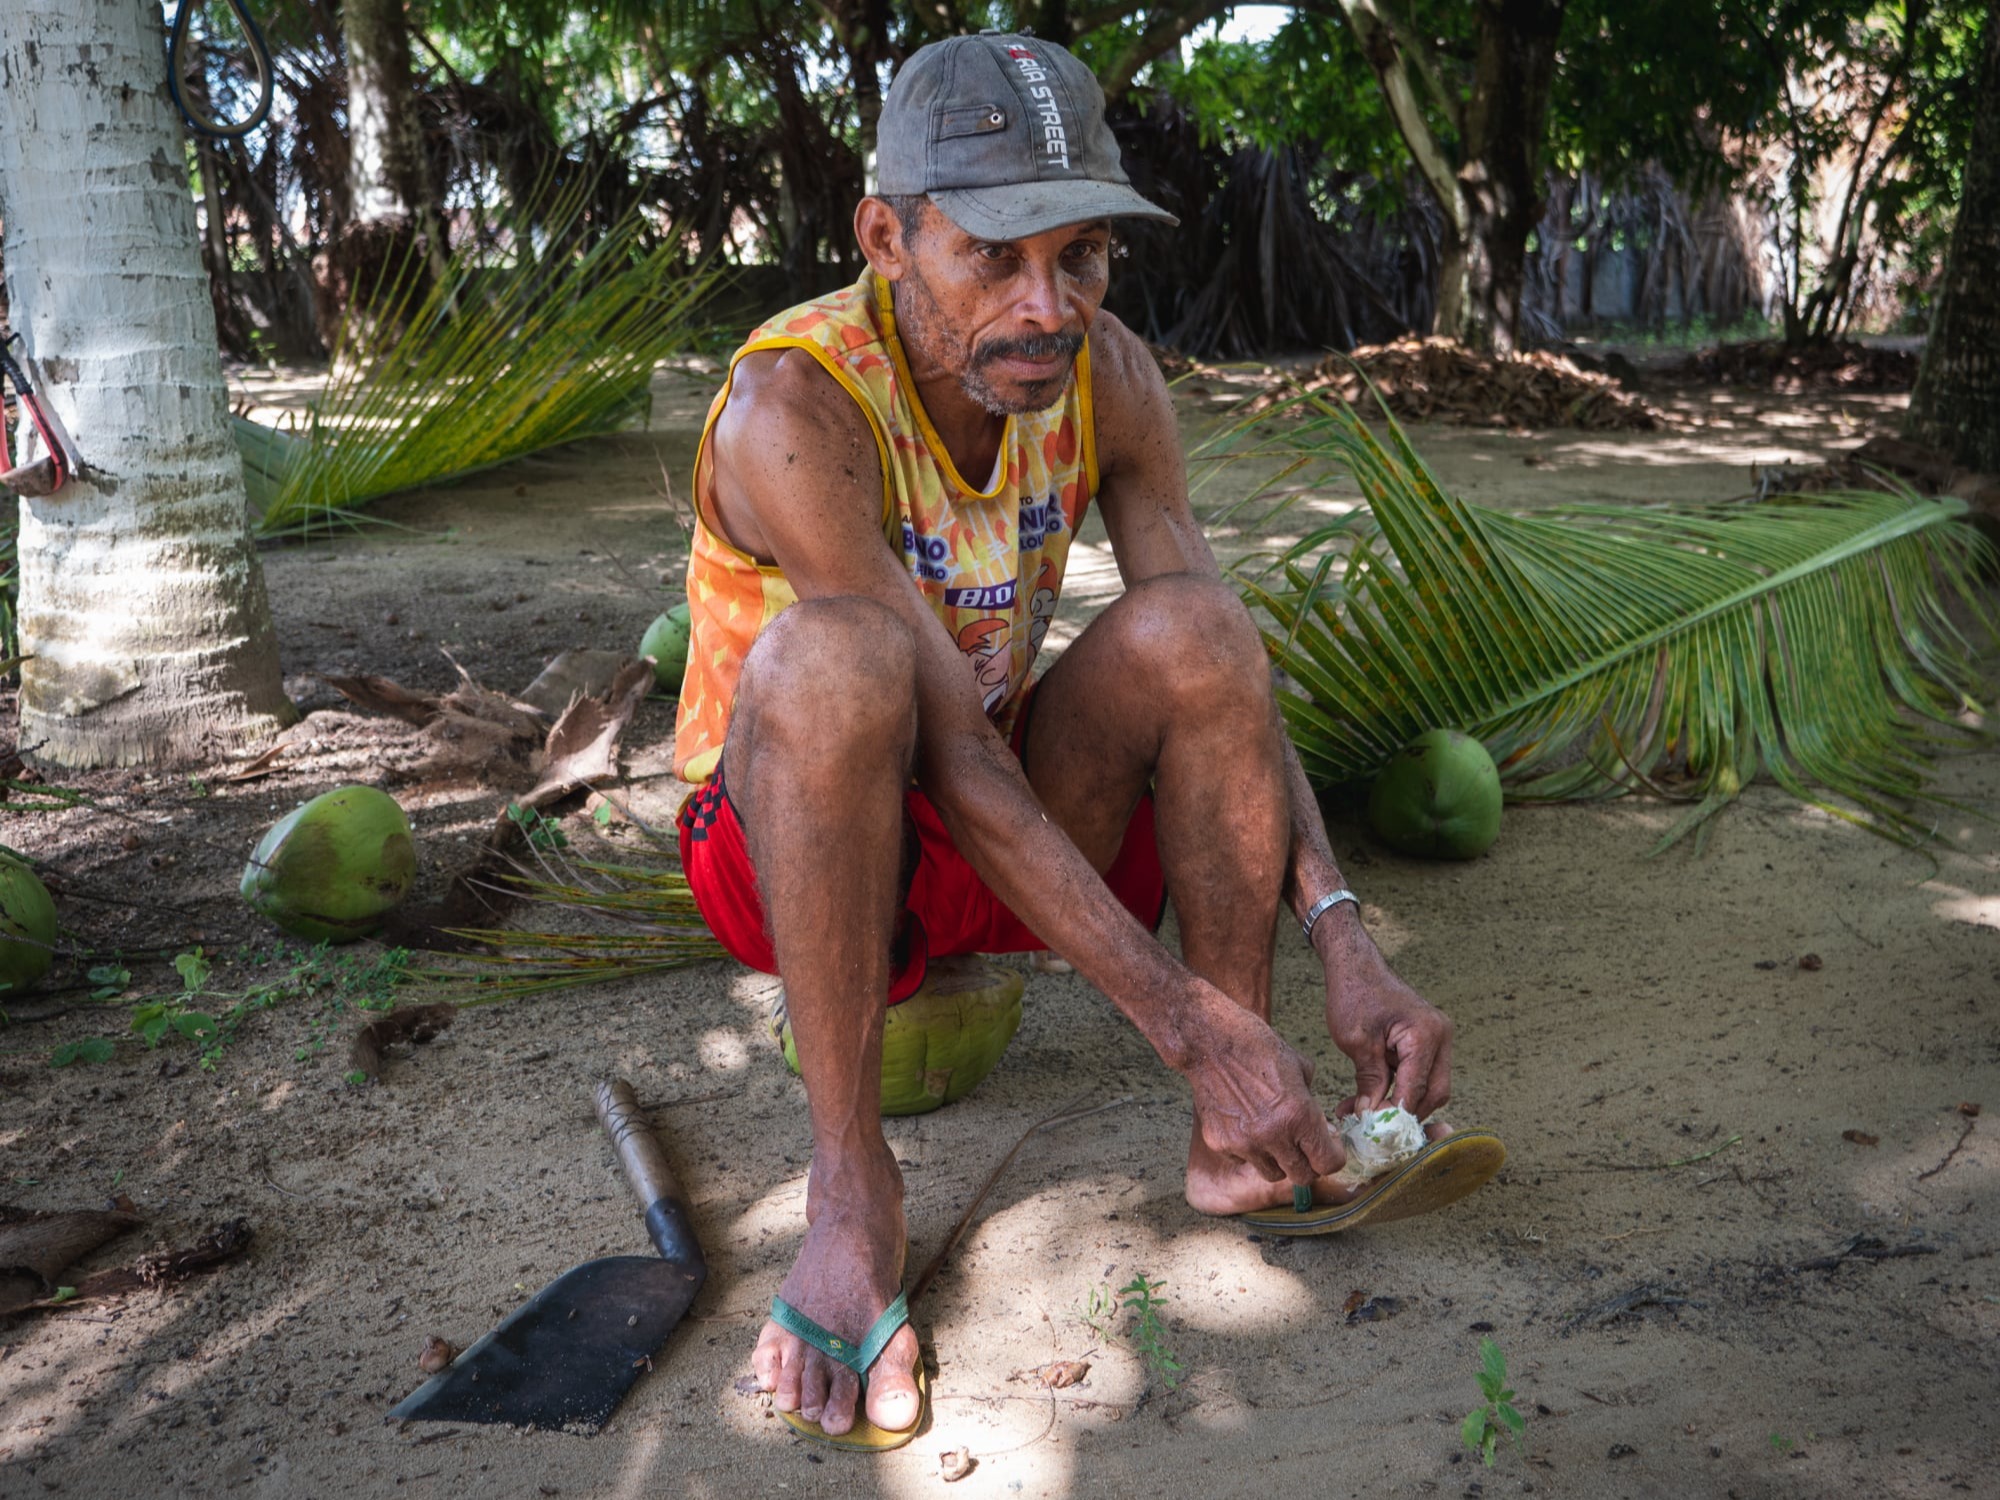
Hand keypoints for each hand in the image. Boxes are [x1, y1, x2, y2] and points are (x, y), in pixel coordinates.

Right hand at [1179, 984, 1345, 1185]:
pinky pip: (1243, 1159)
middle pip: (1302, 1177)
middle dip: (1308, 1164)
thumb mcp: (1300, 1067)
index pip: (1328, 1162)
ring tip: (1271, 1135)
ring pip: (1272, 1173)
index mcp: (1299, 1115)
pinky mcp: (1220, 1144)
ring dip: (1277, 1160)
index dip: (1333, 1157)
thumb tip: (1321, 1127)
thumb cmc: (1256, 1047)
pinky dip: (1248, 1150)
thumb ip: (1312, 1103)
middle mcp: (1273, 1135)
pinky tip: (1243, 1124)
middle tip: (1303, 1148)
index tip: (1330, 1149)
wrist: (1210, 1042)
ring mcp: (1244, 1143)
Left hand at [1322, 941, 1453, 1118]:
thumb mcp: (1356, 1041)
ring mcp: (1437, 1040)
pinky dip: (1398, 1090)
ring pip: (1429, 1089)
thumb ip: (1369, 1080)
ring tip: (1363, 1114)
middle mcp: (1440, 1038)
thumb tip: (1371, 1115)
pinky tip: (1370, 1098)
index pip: (1417, 1088)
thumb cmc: (1354, 993)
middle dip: (1403, 1114)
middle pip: (1433, 1093)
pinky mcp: (1427, 1044)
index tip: (1374, 1132)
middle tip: (1372, 1128)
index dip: (1395, 1113)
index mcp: (1426, 1035)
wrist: (1356, 965)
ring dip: (1400, 1104)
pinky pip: (1419, 1075)